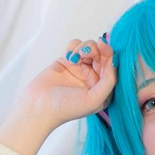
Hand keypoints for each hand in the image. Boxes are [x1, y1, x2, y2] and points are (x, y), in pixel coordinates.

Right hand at [0, 36, 115, 147]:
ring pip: (89, 47)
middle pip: (101, 54)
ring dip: (83, 47)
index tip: (103, 46)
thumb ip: (109, 81)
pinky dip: (73, 47)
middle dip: (95, 49)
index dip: (110, 54)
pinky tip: (68, 58)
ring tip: (74, 58)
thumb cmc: (66, 108)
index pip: (112, 66)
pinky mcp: (67, 61)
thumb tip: (115, 61)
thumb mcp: (94, 99)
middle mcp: (94, 77)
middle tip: (84, 53)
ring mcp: (80, 68)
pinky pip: (75, 46)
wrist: (39, 107)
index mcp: (103, 89)